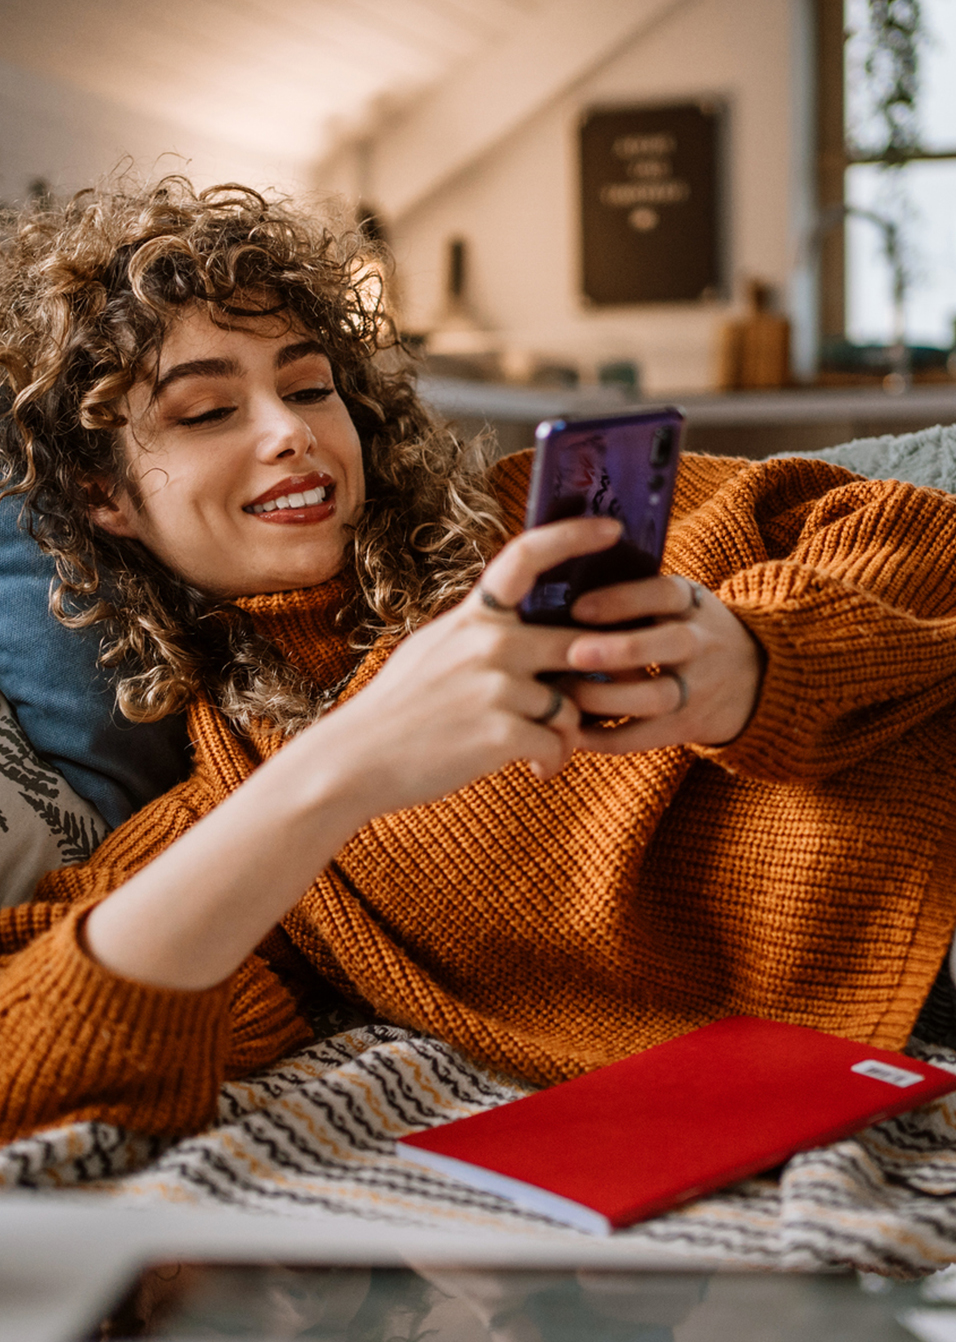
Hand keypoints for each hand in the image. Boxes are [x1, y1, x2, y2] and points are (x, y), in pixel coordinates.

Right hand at [320, 516, 623, 817]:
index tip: (613, 530)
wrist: (357, 761)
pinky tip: (535, 771)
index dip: (574, 536)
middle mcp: (489, 643)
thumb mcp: (434, 649)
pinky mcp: (501, 733)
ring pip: (571, 705)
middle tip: (585, 707)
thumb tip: (520, 624)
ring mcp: (496, 687)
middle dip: (589, 680)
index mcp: (474, 617)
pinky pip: (558, 744)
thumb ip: (480, 633)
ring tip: (544, 753)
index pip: (527, 557)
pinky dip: (553, 762)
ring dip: (566, 735)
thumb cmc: (398, 709)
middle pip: (577, 645)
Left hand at [565, 574, 763, 752]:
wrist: (756, 677)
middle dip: (620, 649)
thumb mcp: (680, 602)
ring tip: (564, 693)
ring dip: (605, 698)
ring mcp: (698, 688)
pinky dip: (606, 738)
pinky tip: (572, 733)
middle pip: (670, 644)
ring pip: (656, 697)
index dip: (622, 600)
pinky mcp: (687, 726)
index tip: (578, 608)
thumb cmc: (689, 630)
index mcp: (694, 604)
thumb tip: (559, 590)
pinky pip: (644, 737)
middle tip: (573, 653)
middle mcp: (702, 644)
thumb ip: (636, 596)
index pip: (664, 593)